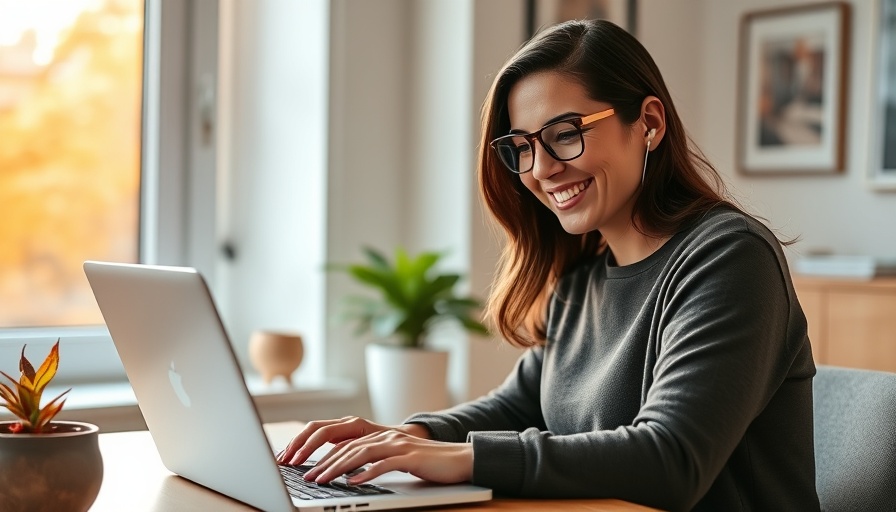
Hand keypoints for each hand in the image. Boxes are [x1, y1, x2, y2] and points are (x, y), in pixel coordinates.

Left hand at [276, 416, 471, 484]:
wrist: (458, 459)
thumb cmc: (425, 462)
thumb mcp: (393, 458)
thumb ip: (371, 458)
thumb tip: (346, 471)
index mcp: (377, 435)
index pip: (340, 439)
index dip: (317, 449)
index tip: (299, 462)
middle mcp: (384, 435)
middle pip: (345, 446)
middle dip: (321, 461)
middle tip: (304, 476)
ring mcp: (397, 444)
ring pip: (360, 453)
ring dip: (338, 468)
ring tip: (321, 480)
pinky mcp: (410, 456)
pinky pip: (384, 464)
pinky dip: (367, 473)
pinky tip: (354, 483)